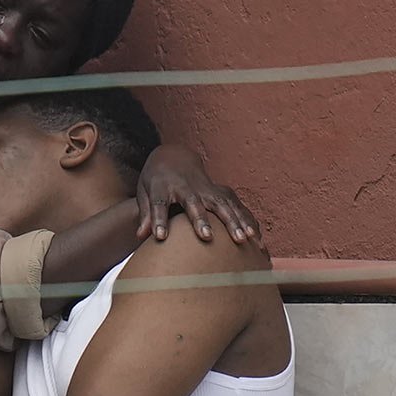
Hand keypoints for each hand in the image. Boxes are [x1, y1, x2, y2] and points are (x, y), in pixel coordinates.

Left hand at [134, 145, 263, 246]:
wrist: (173, 157)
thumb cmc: (155, 180)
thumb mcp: (144, 192)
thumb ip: (146, 214)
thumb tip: (140, 235)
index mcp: (163, 186)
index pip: (160, 204)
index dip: (159, 220)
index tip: (159, 236)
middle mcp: (186, 187)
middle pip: (194, 204)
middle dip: (200, 219)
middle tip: (206, 237)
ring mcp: (205, 188)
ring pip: (221, 204)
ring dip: (232, 221)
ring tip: (242, 239)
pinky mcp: (219, 191)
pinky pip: (235, 205)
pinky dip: (245, 219)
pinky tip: (255, 236)